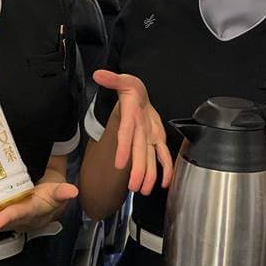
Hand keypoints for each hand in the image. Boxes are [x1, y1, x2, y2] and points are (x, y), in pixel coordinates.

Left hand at [0, 180, 77, 244]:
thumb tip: (73, 191)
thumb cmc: (50, 195)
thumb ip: (62, 191)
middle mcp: (17, 218)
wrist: (48, 203)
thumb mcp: (57, 191)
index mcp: (30, 210)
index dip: (5, 218)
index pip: (17, 214)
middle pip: (0, 223)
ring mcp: (7, 218)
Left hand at [93, 69, 172, 194]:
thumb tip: (98, 74)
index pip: (127, 132)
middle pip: (142, 150)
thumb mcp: (122, 80)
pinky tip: (163, 184)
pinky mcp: (158, 140)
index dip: (124, 148)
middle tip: (134, 186)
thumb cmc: (132, 90)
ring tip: (143, 190)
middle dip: (140, 169)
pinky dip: (166, 170)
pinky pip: (165, 156)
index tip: (119, 164)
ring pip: (154, 157)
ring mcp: (153, 135)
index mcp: (134, 114)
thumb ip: (111, 79)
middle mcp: (145, 127)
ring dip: (151, 174)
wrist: (144, 93)